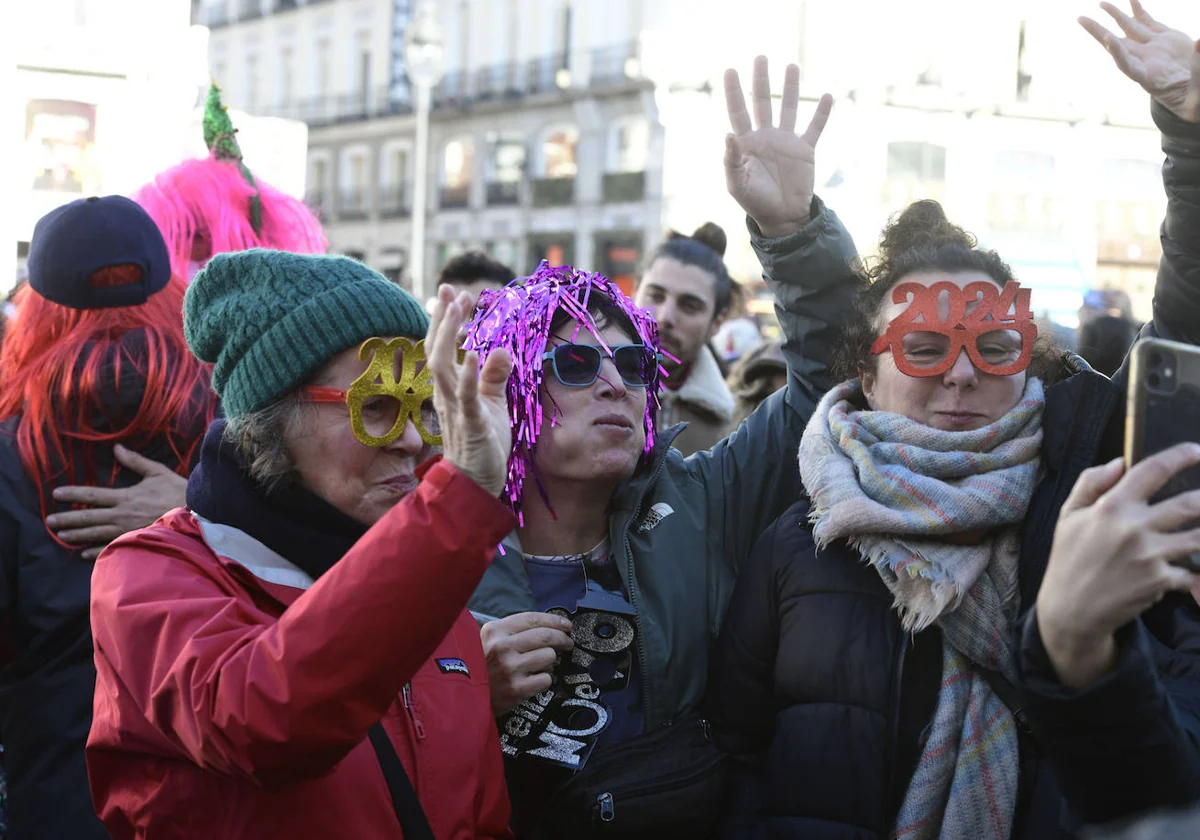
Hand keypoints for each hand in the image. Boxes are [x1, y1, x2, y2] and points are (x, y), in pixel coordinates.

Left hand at [46, 445, 186, 559]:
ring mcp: (127, 531)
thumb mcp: (158, 472)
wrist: (197, 515)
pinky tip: (84, 554)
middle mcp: (122, 515)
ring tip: (61, 536)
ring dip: (77, 535)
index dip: (73, 494)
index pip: (93, 495)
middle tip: (49, 522)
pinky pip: (111, 547)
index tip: (56, 494)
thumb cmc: (179, 492)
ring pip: (96, 534)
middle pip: (89, 518)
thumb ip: (136, 462)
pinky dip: (96, 551)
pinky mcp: (135, 541)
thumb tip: (117, 448)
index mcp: (126, 497)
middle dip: (67, 519)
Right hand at [426, 284, 512, 496]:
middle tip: (451, 290)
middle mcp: (447, 395)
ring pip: (443, 368)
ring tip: (459, 310)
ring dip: (450, 337)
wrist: (478, 482)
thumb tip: (498, 348)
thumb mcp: (492, 403)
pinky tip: (474, 353)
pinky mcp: (471, 424)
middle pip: (436, 351)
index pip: (442, 348)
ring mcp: (456, 409)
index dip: (444, 320)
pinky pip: (466, 397)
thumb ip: (494, 375)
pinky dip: (469, 375)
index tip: (452, 293)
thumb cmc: (483, 442)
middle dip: (443, 319)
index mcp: (451, 388)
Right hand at [481, 612, 573, 715]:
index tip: (567, 625)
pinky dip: (543, 680)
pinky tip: (532, 680)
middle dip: (562, 639)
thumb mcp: (487, 640)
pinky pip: (546, 679)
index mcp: (495, 630)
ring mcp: (510, 668)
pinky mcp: (516, 689)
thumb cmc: (479, 666)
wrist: (463, 697)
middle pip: (546, 636)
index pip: (533, 619)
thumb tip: (548, 626)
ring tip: (538, 666)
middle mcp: (502, 647)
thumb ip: (512, 631)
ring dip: (548, 662)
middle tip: (567, 643)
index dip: (555, 620)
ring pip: (549, 657)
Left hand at [724, 56, 833, 237]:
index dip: (733, 92)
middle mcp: (765, 137)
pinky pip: (814, 128)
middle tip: (761, 57)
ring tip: (792, 66)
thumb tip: (728, 134)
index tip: (729, 70)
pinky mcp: (804, 150)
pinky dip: (821, 113)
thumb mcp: (738, 185)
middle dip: (761, 80)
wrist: (782, 218)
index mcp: (746, 144)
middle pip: (762, 102)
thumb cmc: (755, 203)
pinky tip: (827, 96)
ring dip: (790, 88)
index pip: (738, 112)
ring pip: (788, 108)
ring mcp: (786, 142)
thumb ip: (731, 161)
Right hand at [1037, 444, 1199, 686]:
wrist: (1072, 609)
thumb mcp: (1068, 515)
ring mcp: (1150, 556)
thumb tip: (1120, 462)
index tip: (1196, 451)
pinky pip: (1191, 572)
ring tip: (1198, 530)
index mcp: (1111, 506)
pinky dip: (1193, 572)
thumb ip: (1091, 482)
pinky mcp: (1161, 581)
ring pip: (1198, 537)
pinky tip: (1190, 570)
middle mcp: (1134, 528)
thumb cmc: (1069, 559)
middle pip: (1189, 504)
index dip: (1180, 456)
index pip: (1153, 470)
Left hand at [1080, 1, 1199, 122]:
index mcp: (1149, 79)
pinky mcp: (1164, 39)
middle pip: (1117, 44)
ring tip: (1101, 3)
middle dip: (1099, 32)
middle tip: (1081, 19)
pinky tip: (1131, 0)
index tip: (1109, 40)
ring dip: (1115, 16)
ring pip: (1130, 29)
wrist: (1197, 92)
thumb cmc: (1194, 101)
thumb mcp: (1197, 95)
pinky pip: (1148, 22)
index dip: (1118, 53)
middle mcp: (1146, 61)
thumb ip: (1199, 72)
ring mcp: (1153, 48)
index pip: (1128, 65)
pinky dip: (1139, 11)